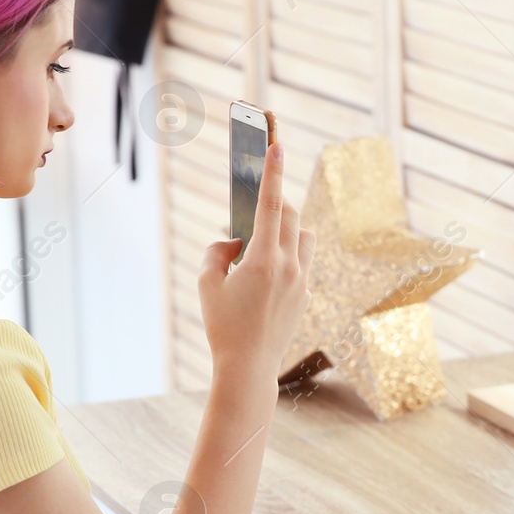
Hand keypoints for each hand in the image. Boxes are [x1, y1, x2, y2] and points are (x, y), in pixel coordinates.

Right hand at [198, 139, 315, 383]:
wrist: (249, 368)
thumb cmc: (223, 326)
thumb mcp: (208, 284)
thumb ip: (217, 252)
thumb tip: (234, 241)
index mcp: (264, 260)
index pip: (271, 206)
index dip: (273, 173)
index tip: (277, 145)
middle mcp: (290, 267)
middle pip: (290, 216)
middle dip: (275, 202)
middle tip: (256, 202)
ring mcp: (302, 281)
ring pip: (304, 237)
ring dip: (287, 228)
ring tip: (263, 239)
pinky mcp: (306, 295)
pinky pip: (303, 261)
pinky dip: (288, 255)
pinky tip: (267, 272)